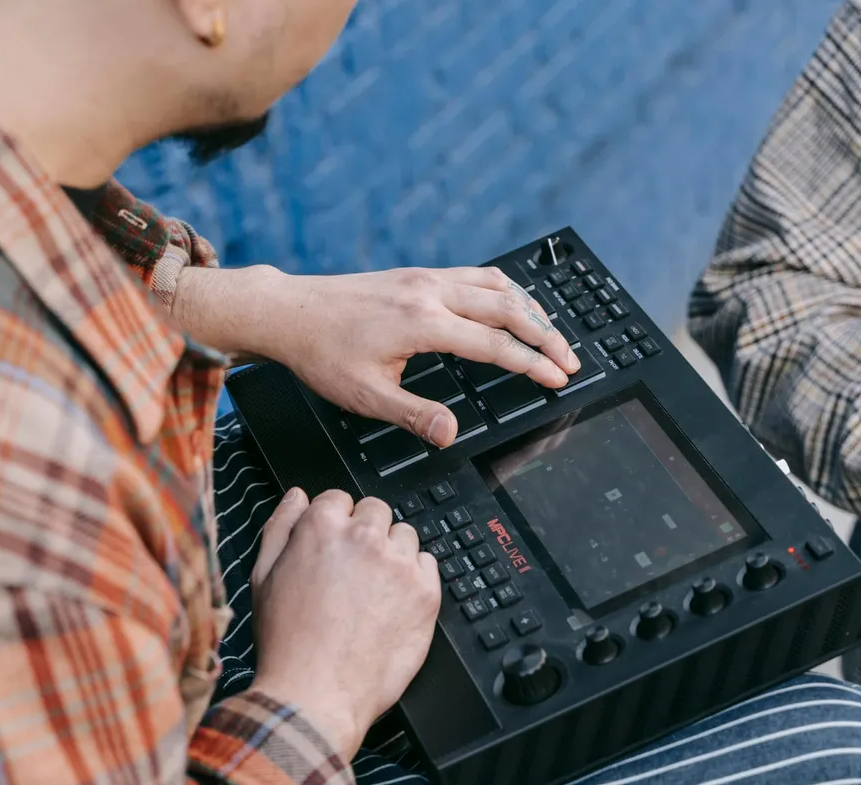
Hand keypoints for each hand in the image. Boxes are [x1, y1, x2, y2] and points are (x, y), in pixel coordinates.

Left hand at [173, 265, 579, 446]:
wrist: (290, 312)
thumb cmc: (322, 354)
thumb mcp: (364, 396)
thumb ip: (413, 415)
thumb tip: (450, 434)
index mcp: (422, 323)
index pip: (495, 344)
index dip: (532, 364)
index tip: (558, 379)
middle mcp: (430, 293)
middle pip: (508, 307)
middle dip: (546, 335)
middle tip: (571, 360)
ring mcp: (425, 278)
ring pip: (496, 284)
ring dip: (530, 307)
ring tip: (551, 333)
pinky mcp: (417, 274)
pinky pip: (475, 275)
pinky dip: (505, 290)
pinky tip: (511, 305)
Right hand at [247, 488, 440, 759]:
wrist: (315, 694)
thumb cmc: (287, 642)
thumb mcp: (263, 577)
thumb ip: (281, 526)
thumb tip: (298, 497)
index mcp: (322, 527)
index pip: (339, 499)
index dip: (335, 524)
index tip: (334, 547)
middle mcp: (364, 537)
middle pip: (376, 511)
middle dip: (366, 534)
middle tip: (353, 571)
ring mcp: (399, 564)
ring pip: (404, 536)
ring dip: (392, 554)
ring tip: (373, 591)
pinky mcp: (426, 592)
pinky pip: (429, 564)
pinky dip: (415, 578)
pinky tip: (393, 604)